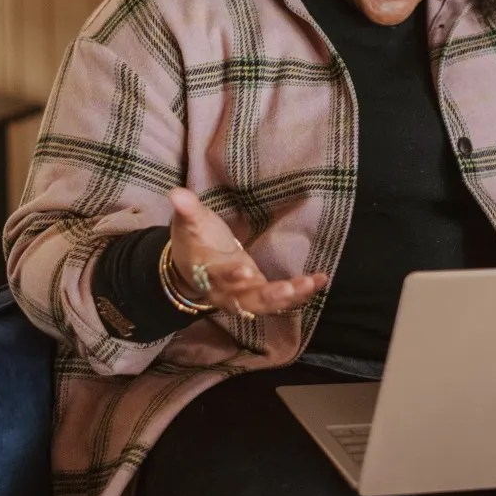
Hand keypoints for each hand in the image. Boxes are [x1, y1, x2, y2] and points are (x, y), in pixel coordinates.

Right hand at [166, 188, 328, 316]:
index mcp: (207, 271)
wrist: (191, 269)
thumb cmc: (194, 242)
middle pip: (246, 299)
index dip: (230, 276)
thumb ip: (187, 210)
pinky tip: (320, 280)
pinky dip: (300, 293)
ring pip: (266, 303)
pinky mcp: (259, 295)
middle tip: (288, 289)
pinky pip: (280, 299)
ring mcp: (244, 296)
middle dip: (268, 295)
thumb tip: (176, 192)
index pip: (218, 275)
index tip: (245, 271)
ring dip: (289, 297)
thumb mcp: (189, 224)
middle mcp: (226, 291)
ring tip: (310, 283)